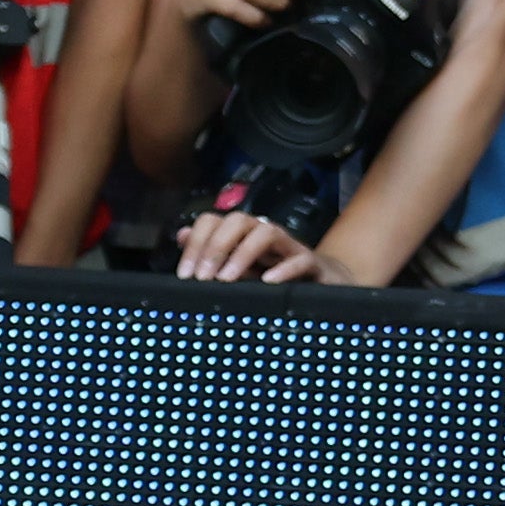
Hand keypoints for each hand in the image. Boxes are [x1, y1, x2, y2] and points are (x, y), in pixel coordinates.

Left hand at [173, 205, 341, 284]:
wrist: (324, 285)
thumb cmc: (275, 277)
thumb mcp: (238, 269)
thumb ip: (212, 254)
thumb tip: (181, 234)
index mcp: (243, 237)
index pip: (214, 221)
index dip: (196, 242)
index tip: (185, 274)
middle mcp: (265, 236)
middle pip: (238, 220)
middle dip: (216, 246)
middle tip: (202, 277)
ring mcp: (290, 248)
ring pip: (267, 232)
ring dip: (243, 252)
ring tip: (227, 278)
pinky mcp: (313, 265)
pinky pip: (301, 260)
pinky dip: (285, 269)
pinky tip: (268, 281)